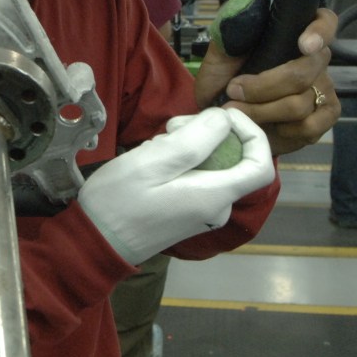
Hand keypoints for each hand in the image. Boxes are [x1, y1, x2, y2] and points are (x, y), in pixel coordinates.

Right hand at [79, 107, 274, 265]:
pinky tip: (153, 159)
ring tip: (154, 145)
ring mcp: (203, 211)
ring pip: (211, 163)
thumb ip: (195, 139)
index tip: (223, 115)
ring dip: (188, 144)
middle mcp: (217, 207)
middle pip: (233, 158)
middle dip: (207, 133)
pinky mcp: (188, 211)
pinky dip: (180, 160)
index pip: (261, 165)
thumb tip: (223, 121)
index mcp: (215, 197)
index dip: (252, 132)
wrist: (94, 242)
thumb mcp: (153, 161)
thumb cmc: (119, 202)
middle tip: (169, 128)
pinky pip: (196, 176)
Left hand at [194, 7, 339, 156]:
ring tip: (239, 112)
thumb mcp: (220, 53)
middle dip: (263, 87)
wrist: (221, 117)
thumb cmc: (223, 80)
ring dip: (262, 112)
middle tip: (234, 92)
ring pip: (300, 104)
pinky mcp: (323, 119)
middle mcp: (314, 60)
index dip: (320, 31)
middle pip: (303, 72)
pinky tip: (267, 127)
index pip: (324, 21)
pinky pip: (310, 126)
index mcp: (294, 34)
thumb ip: (233, 32)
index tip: (303, 45)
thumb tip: (245, 17)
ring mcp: (322, 89)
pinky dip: (282, 131)